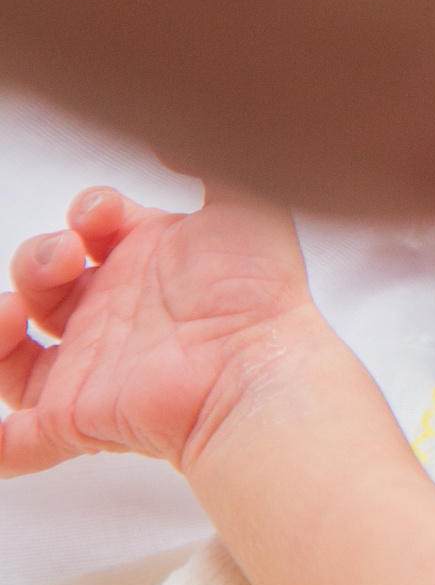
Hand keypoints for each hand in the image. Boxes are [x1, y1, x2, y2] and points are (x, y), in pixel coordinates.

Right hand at [0, 186, 323, 473]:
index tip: (99, 216)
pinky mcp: (77, 419)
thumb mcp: (248, 206)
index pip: (92, 230)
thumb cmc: (260, 291)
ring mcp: (92, 369)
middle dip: (36, 258)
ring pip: (15, 356)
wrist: (258, 365)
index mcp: (149, 264)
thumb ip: (213, 159)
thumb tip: (170, 139)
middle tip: (65, 259)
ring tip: (8, 314)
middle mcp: (116, 315)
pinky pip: (18, 444)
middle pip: (44, 284)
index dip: (86, 212)